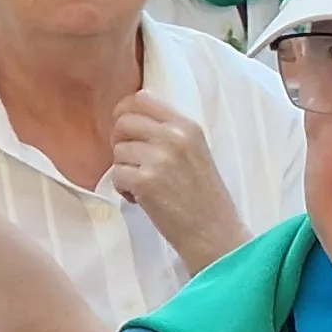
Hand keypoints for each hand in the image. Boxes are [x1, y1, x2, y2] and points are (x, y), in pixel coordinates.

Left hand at [109, 91, 248, 263]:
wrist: (214, 233)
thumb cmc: (205, 196)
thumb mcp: (196, 152)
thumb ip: (170, 133)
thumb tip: (131, 118)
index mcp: (187, 126)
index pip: (141, 99)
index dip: (124, 112)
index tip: (126, 131)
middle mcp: (174, 137)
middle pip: (123, 122)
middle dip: (120, 142)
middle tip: (132, 162)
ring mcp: (160, 158)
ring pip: (117, 151)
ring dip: (123, 169)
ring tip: (143, 185)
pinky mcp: (146, 181)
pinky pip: (117, 175)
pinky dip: (123, 189)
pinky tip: (140, 198)